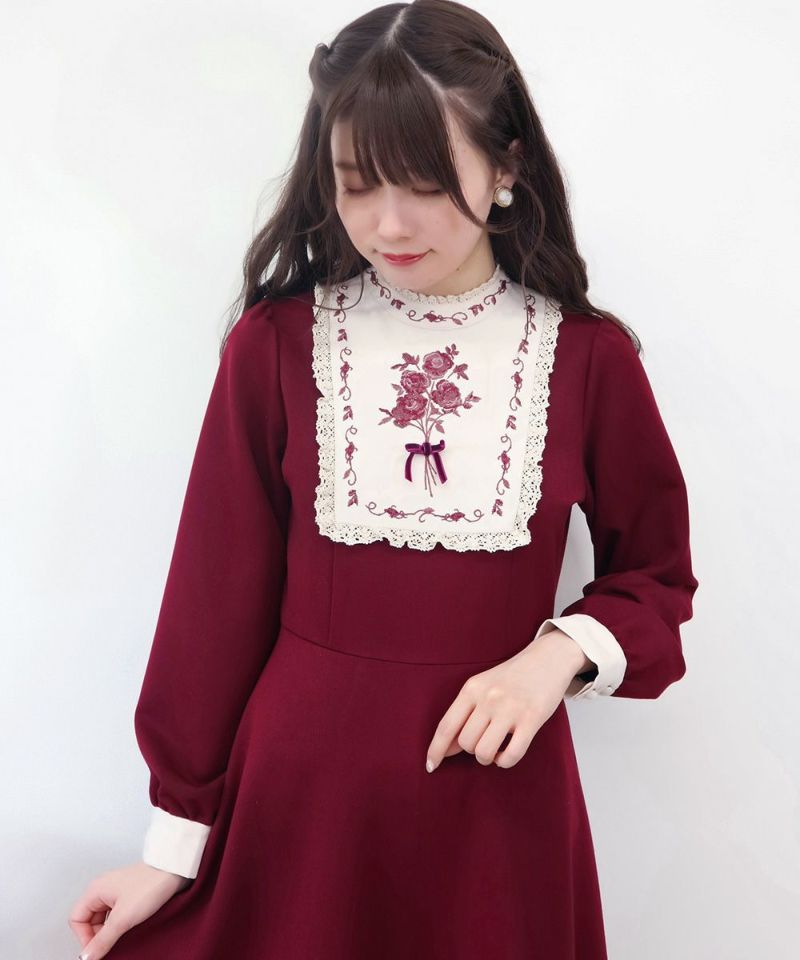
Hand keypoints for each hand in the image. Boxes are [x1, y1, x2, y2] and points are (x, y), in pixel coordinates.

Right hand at [68, 861, 191, 958]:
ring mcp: (116, 891)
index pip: (76, 919)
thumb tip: (87, 957)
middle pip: (88, 919)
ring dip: (109, 930)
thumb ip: (102, 940)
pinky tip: (130, 928)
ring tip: (123, 934)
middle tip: (112, 944)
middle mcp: (102, 888)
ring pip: (102, 918)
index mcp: (95, 890)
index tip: (98, 949)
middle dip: (97, 935)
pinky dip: (119, 924)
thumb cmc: (150, 886)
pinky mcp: (128, 894)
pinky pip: (115, 914)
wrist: (174, 870)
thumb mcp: (123, 918)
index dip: (84, 937)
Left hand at [424, 629, 588, 771]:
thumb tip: (447, 749)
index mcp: (472, 688)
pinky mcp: (532, 719)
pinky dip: (504, 761)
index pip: (446, 726)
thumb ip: (464, 714)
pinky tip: (506, 753)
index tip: (430, 766)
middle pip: (465, 743)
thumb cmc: (511, 677)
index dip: (435, 749)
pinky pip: (511, 755)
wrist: (547, 659)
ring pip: (484, 752)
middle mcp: (488, 698)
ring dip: (487, 757)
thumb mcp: (482, 687)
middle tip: (483, 741)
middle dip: (471, 750)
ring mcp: (510, 709)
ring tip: (494, 748)